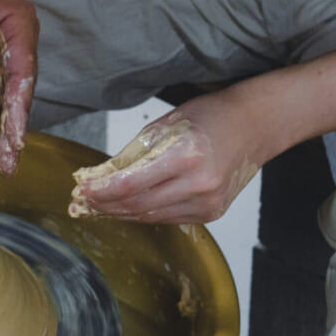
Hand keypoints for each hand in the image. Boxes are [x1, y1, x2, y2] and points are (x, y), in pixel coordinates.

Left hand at [0, 0, 38, 175]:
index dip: (19, 104)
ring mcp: (5, 49)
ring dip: (6, 129)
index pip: (23, 68)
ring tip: (5, 163)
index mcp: (18, 20)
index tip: (15, 134)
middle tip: (11, 161)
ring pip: (8, 95)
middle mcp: (18, 37)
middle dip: (15, 126)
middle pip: (19, 87)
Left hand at [71, 90, 270, 225]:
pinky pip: (168, 218)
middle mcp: (200, 184)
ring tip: (99, 206)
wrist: (254, 128)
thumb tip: (102, 175)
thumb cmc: (211, 117)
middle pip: (139, 205)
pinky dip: (145, 213)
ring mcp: (208, 203)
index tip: (81, 190)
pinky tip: (128, 207)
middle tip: (82, 202)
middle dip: (106, 205)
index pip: (132, 183)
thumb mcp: (167, 124)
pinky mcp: (211, 213)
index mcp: (186, 155)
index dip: (102, 191)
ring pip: (151, 216)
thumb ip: (135, 153)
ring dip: (122, 213)